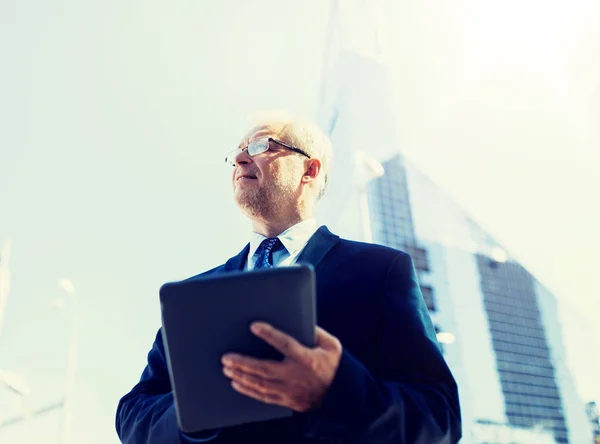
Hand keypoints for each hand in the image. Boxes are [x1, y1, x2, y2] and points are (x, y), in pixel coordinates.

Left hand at [221, 322, 342, 412]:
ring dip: (241, 376)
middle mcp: (295, 376)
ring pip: (260, 384)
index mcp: (306, 359)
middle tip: (227, 357)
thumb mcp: (332, 346)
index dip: (269, 334)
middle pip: (264, 369)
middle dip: (243, 363)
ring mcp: (289, 390)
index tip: (254, 326)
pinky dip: (248, 390)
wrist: (340, 396)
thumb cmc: (333, 367)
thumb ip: (317, 332)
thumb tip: (303, 321)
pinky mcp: (286, 400)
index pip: (285, 344)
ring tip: (227, 368)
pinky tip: (237, 383)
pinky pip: (263, 396)